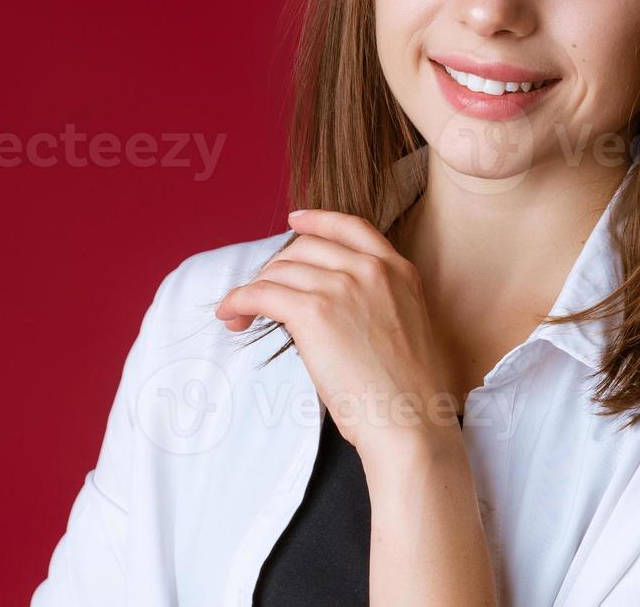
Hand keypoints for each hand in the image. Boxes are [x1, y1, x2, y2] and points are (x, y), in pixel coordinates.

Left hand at [216, 209, 462, 459]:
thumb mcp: (403, 327)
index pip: (351, 227)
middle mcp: (371, 270)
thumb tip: (326, 303)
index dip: (318, 220)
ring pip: (279, 271)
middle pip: (305, 248)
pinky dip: (238, 301)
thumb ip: (374, 301)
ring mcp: (342, 287)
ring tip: (239, 315)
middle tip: (260, 295)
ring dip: (252, 290)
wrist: (409, 420)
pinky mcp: (314, 312)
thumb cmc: (406, 392)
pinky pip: (261, 294)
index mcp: (399, 271)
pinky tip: (230, 315)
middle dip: (276, 269)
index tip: (295, 219)